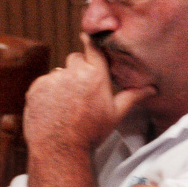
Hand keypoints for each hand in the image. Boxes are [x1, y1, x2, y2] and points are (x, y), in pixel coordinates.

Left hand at [23, 34, 154, 150]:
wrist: (60, 149)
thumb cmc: (91, 133)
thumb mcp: (116, 115)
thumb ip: (132, 97)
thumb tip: (152, 89)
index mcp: (96, 76)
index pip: (93, 49)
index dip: (90, 41)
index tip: (86, 37)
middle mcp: (73, 73)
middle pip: (75, 59)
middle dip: (78, 69)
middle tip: (82, 91)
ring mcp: (52, 79)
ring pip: (59, 73)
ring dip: (62, 82)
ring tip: (66, 105)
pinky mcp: (36, 87)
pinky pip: (44, 83)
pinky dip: (48, 92)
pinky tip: (54, 109)